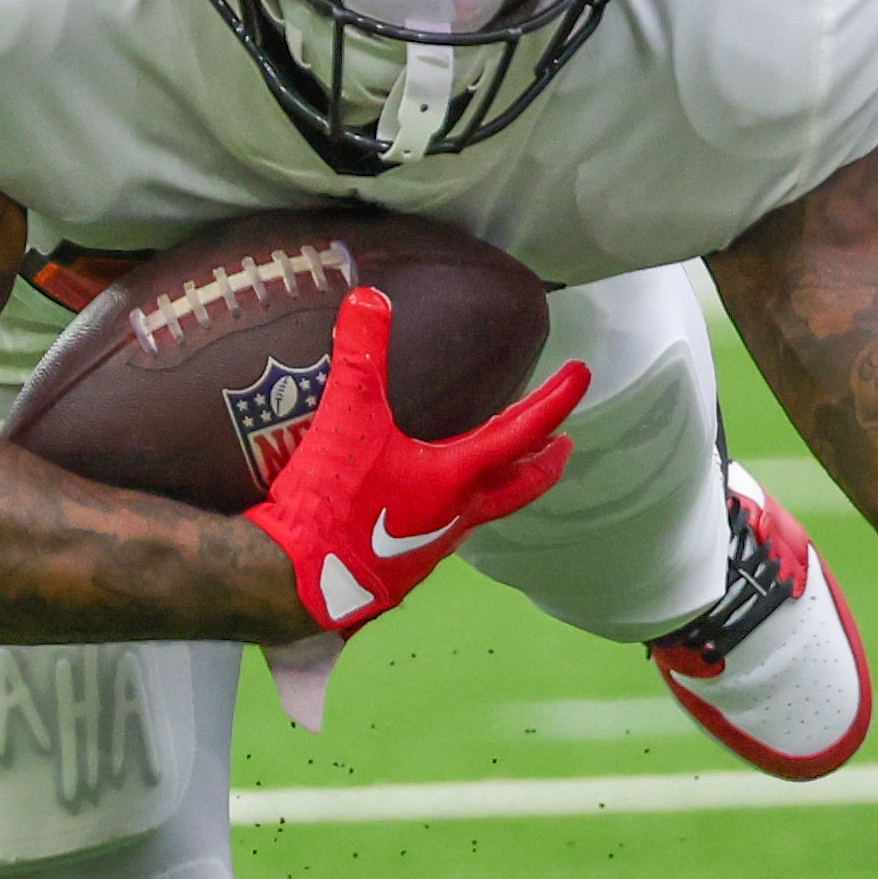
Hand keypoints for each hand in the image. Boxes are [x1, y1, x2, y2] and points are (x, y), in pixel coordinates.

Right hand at [245, 287, 587, 635]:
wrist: (295, 581)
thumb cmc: (332, 502)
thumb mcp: (346, 420)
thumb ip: (359, 359)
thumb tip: (369, 298)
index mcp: (456, 477)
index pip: (520, 432)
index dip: (554, 399)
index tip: (581, 374)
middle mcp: (458, 514)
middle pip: (520, 485)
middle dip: (545, 459)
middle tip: (564, 441)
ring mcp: (434, 543)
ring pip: (486, 506)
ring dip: (503, 481)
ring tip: (502, 460)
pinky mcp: (406, 562)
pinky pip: (449, 523)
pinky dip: (461, 500)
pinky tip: (434, 493)